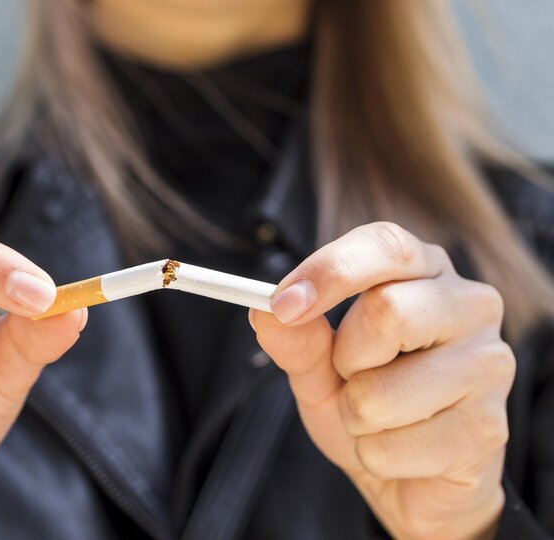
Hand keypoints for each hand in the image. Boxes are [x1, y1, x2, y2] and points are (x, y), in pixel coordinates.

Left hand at [251, 222, 513, 539]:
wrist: (411, 477)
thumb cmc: (369, 405)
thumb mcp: (320, 368)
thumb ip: (296, 339)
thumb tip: (264, 312)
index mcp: (425, 273)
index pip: (385, 246)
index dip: (330, 271)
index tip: (282, 304)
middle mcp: (469, 305)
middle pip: (389, 311)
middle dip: (345, 358)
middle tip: (350, 375)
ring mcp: (489, 364)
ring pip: (381, 391)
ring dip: (355, 416)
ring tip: (380, 417)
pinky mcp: (490, 426)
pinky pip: (394, 446)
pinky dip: (375, 455)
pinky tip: (404, 449)